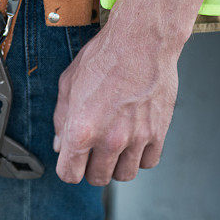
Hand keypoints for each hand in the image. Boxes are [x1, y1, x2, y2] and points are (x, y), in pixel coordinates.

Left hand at [52, 19, 182, 184]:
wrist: (141, 41)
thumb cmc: (104, 57)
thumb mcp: (68, 84)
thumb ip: (61, 118)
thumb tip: (61, 144)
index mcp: (81, 129)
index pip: (69, 174)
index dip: (68, 168)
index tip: (72, 161)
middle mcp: (109, 139)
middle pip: (97, 178)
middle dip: (91, 167)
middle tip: (92, 149)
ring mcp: (136, 138)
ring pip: (124, 175)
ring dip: (116, 164)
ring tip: (113, 144)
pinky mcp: (158, 133)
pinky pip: (147, 163)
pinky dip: (139, 156)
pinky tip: (133, 139)